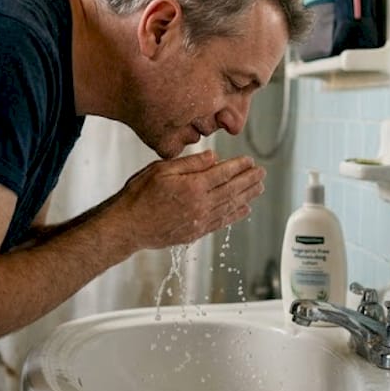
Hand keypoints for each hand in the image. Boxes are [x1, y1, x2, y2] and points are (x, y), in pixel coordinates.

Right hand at [105, 150, 264, 250]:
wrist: (128, 226)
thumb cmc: (139, 195)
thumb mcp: (161, 170)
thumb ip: (189, 164)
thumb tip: (214, 157)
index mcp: (192, 186)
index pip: (223, 174)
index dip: (239, 167)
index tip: (250, 161)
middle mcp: (200, 205)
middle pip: (231, 190)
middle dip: (249, 180)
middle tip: (261, 173)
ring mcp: (199, 221)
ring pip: (230, 206)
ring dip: (247, 196)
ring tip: (259, 188)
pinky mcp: (195, 233)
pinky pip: (221, 222)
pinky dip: (235, 215)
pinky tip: (244, 209)